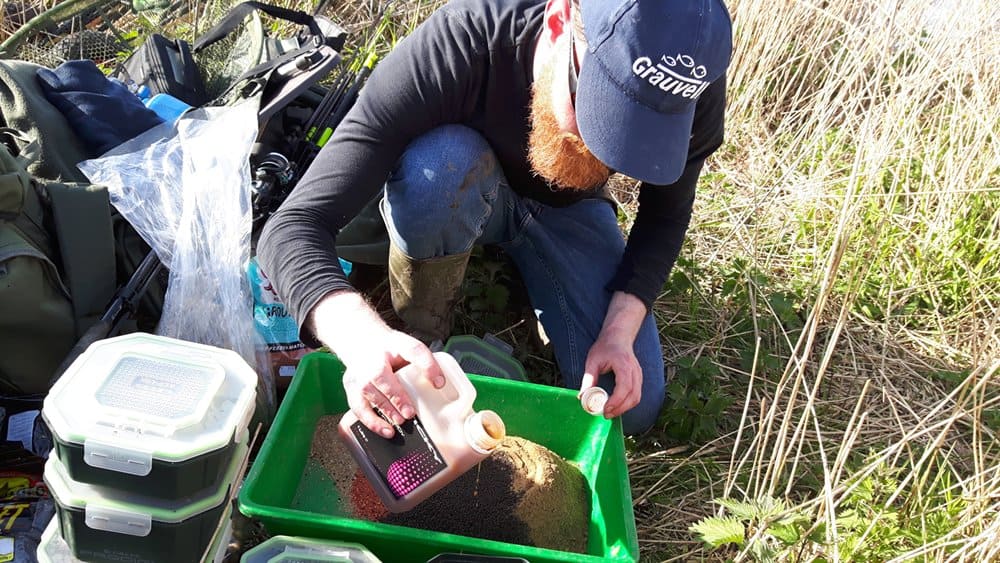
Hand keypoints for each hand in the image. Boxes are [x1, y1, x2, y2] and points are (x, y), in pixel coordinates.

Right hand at [309, 291, 444, 436]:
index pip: (412, 350)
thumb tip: (439, 383)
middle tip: (409, 413)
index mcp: (392, 344)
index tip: (438, 383)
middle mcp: (371, 358)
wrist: (360, 343)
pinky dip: (371, 421)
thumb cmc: (388, 349)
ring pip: (366, 392)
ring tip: (399, 421)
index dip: (426, 365)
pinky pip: (358, 406)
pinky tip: (385, 430)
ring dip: (384, 409)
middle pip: (380, 375)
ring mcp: (358, 373)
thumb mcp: (409, 348)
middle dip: (395, 396)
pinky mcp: (351, 388)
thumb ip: (425, 362)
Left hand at [580, 291, 646, 418]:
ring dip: (624, 408)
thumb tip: (582, 397)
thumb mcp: (593, 361)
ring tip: (609, 412)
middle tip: (605, 414)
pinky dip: (627, 404)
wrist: (618, 337)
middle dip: (620, 409)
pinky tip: (616, 406)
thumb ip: (589, 379)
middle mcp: (635, 371)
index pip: (624, 387)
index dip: (616, 401)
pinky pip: (636, 395)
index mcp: (624, 364)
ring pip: (637, 398)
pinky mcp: (638, 379)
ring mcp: (639, 375)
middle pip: (633, 396)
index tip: (605, 409)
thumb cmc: (605, 347)